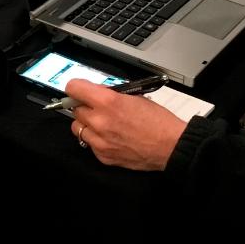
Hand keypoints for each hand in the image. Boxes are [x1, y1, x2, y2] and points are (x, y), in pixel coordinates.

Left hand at [66, 79, 185, 170]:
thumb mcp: (134, 96)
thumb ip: (111, 94)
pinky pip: (89, 144)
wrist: (171, 145)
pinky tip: (110, 137)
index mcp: (107, 102)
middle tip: (96, 107)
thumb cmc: (158, 121)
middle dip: (84, 106)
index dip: (76, 87)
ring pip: (78, 128)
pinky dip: (96, 139)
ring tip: (102, 123)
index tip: (79, 89)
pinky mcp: (103, 156)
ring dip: (87, 123)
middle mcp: (100, 121)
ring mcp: (100, 141)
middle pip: (74, 109)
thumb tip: (96, 93)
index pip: (73, 88)